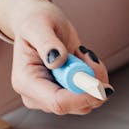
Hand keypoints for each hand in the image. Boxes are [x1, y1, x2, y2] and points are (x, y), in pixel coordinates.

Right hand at [0, 0, 107, 114]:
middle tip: (86, 52)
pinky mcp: (68, 96)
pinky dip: (96, 77)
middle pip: (77, 106)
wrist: (39, 24)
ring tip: (81, 52)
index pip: (58, 102)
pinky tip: (84, 59)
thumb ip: (46, 42)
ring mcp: (54, 98)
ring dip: (94, 77)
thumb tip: (57, 61)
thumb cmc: (35, 22)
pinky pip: (92, 94)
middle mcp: (39, 97)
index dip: (83, 96)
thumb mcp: (37, 25)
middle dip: (91, 82)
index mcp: (26, 82)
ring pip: (89, 102)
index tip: (101, 84)